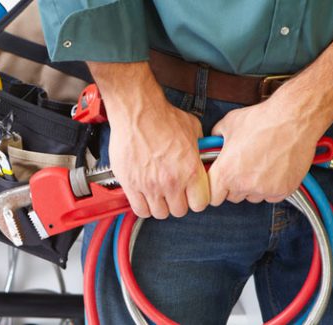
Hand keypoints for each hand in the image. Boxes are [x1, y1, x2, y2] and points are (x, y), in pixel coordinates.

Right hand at [87, 61, 209, 218]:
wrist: (137, 111)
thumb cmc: (162, 117)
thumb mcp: (192, 130)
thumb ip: (198, 148)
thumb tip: (201, 153)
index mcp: (190, 170)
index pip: (200, 204)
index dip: (196, 199)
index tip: (191, 195)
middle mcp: (171, 182)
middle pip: (179, 211)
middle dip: (178, 203)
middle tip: (173, 193)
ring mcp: (150, 185)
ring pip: (159, 213)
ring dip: (160, 206)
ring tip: (157, 194)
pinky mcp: (131, 184)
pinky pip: (139, 210)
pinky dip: (143, 207)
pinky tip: (144, 196)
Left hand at [208, 100, 324, 204]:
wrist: (293, 119)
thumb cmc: (262, 120)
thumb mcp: (228, 124)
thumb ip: (216, 138)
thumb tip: (213, 142)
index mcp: (225, 172)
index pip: (213, 196)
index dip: (215, 188)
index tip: (220, 182)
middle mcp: (244, 185)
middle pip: (232, 197)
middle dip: (234, 185)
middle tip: (243, 167)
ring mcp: (265, 190)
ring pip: (253, 197)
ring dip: (253, 187)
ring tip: (260, 165)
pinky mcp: (284, 190)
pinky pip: (272, 196)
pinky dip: (271, 187)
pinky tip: (274, 169)